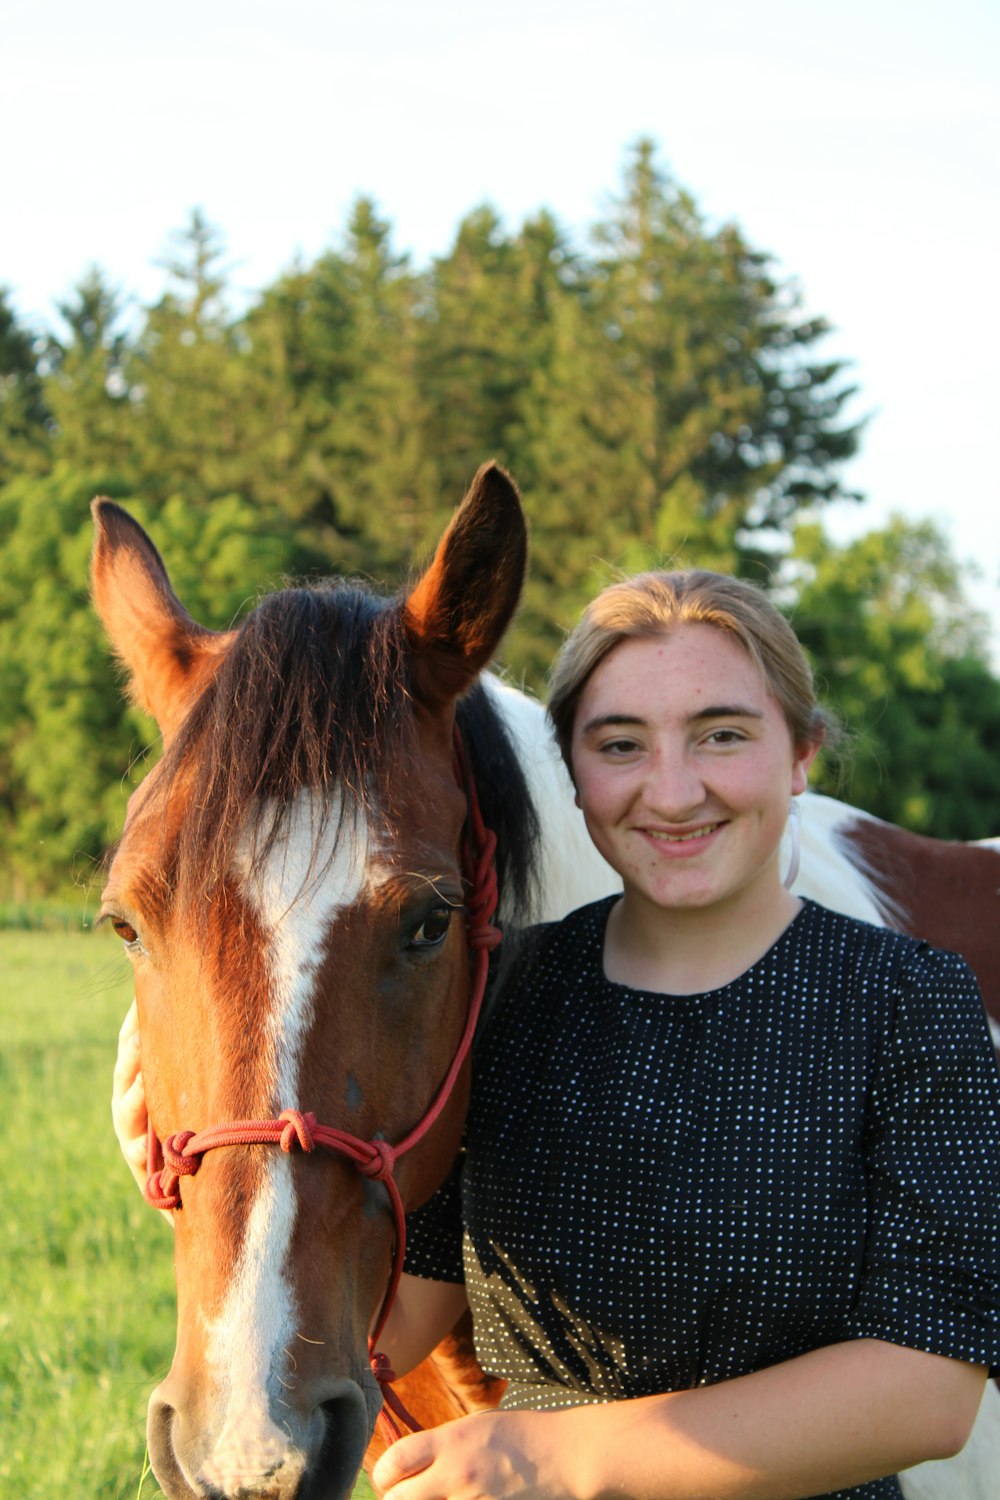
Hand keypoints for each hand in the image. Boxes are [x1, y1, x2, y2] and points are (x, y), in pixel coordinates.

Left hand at [371, 1409, 581, 1499]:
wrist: (564, 1457)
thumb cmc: (519, 1437)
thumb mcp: (474, 1426)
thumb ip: (440, 1446)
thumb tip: (405, 1466)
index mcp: (451, 1441)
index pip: (394, 1461)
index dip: (383, 1474)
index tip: (389, 1479)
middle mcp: (457, 1473)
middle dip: (397, 1499)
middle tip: (408, 1496)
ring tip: (441, 1497)